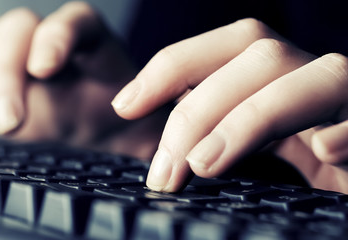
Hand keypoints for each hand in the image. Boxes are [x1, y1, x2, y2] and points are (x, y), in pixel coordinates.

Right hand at [0, 2, 162, 158]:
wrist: (90, 135)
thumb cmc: (118, 123)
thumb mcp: (142, 129)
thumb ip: (160, 134)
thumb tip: (182, 159)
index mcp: (94, 47)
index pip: (75, 23)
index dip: (58, 37)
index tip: (45, 69)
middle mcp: (54, 46)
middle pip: (21, 34)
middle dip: (9, 70)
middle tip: (13, 120)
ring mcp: (23, 61)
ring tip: (3, 126)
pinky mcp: (2, 83)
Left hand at [112, 18, 347, 192]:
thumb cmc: (300, 174)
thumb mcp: (250, 149)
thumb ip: (220, 138)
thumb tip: (169, 157)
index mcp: (276, 81)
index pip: (226, 48)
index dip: (172, 66)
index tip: (125, 105)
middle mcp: (311, 80)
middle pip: (259, 56)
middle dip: (201, 109)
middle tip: (164, 172)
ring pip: (316, 77)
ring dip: (252, 118)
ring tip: (205, 164)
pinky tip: (325, 151)